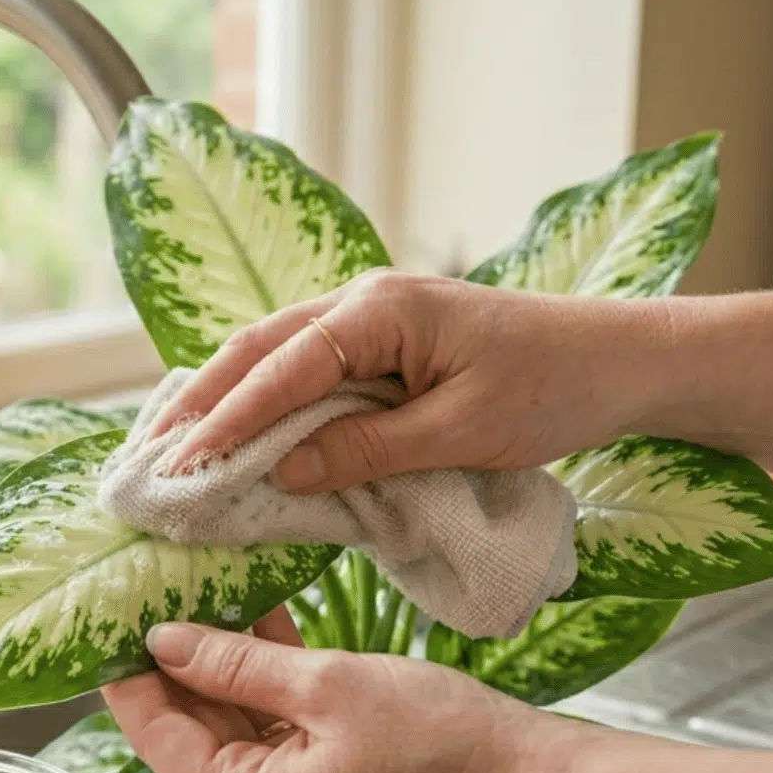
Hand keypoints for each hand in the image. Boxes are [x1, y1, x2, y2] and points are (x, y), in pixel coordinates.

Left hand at [100, 616, 575, 772]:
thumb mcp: (328, 685)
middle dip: (174, 662)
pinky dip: (265, 686)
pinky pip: (278, 738)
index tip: (106, 616)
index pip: (157, 735)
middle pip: (192, 735)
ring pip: (235, 732)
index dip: (127, 673)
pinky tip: (256, 620)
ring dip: (221, 667)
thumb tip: (163, 641)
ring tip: (199, 590)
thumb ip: (237, 663)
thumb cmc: (443, 743)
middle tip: (152, 588)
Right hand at [145, 270, 672, 492]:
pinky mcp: (384, 341)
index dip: (226, 423)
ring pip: (274, 353)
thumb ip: (369, 448)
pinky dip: (264, 397)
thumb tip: (286, 472)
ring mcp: (372, 315)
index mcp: (381, 310)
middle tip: (150, 459)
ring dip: (223, 398)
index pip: (280, 370)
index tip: (182, 467)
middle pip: (258, 348)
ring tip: (173, 446)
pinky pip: (306, 366)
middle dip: (201, 403)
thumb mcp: (463, 431)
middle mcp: (364, 300)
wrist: (622, 360)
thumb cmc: (556, 389)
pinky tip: (237, 428)